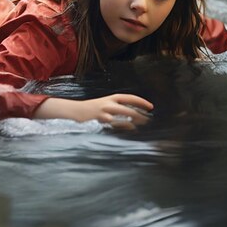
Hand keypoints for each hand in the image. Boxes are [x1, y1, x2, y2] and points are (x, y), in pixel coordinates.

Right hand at [34, 94, 153, 129]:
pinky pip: (115, 122)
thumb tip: (132, 113)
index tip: (150, 106)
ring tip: (142, 124)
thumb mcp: (105, 104)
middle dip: (140, 113)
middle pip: (128, 107)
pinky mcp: (100, 118)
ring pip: (123, 115)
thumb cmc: (92, 109)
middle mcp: (109, 102)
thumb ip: (117, 107)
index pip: (130, 97)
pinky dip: (124, 125)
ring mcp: (105, 110)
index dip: (141, 101)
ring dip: (134, 119)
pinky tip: (130, 128)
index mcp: (112, 97)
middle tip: (148, 118)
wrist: (75, 110)